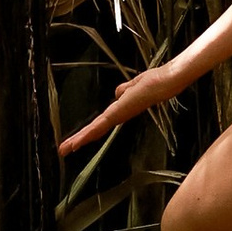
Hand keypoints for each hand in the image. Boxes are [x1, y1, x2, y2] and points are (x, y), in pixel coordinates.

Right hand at [57, 57, 189, 157]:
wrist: (168, 80)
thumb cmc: (156, 80)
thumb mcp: (135, 84)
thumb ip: (125, 89)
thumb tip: (116, 93)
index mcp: (122, 109)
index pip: (101, 122)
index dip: (88, 131)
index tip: (76, 139)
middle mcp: (120, 115)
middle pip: (95, 129)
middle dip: (79, 139)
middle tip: (63, 150)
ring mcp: (120, 115)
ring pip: (95, 130)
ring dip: (79, 139)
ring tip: (65, 150)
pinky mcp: (121, 112)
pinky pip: (101, 124)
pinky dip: (89, 133)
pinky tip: (78, 141)